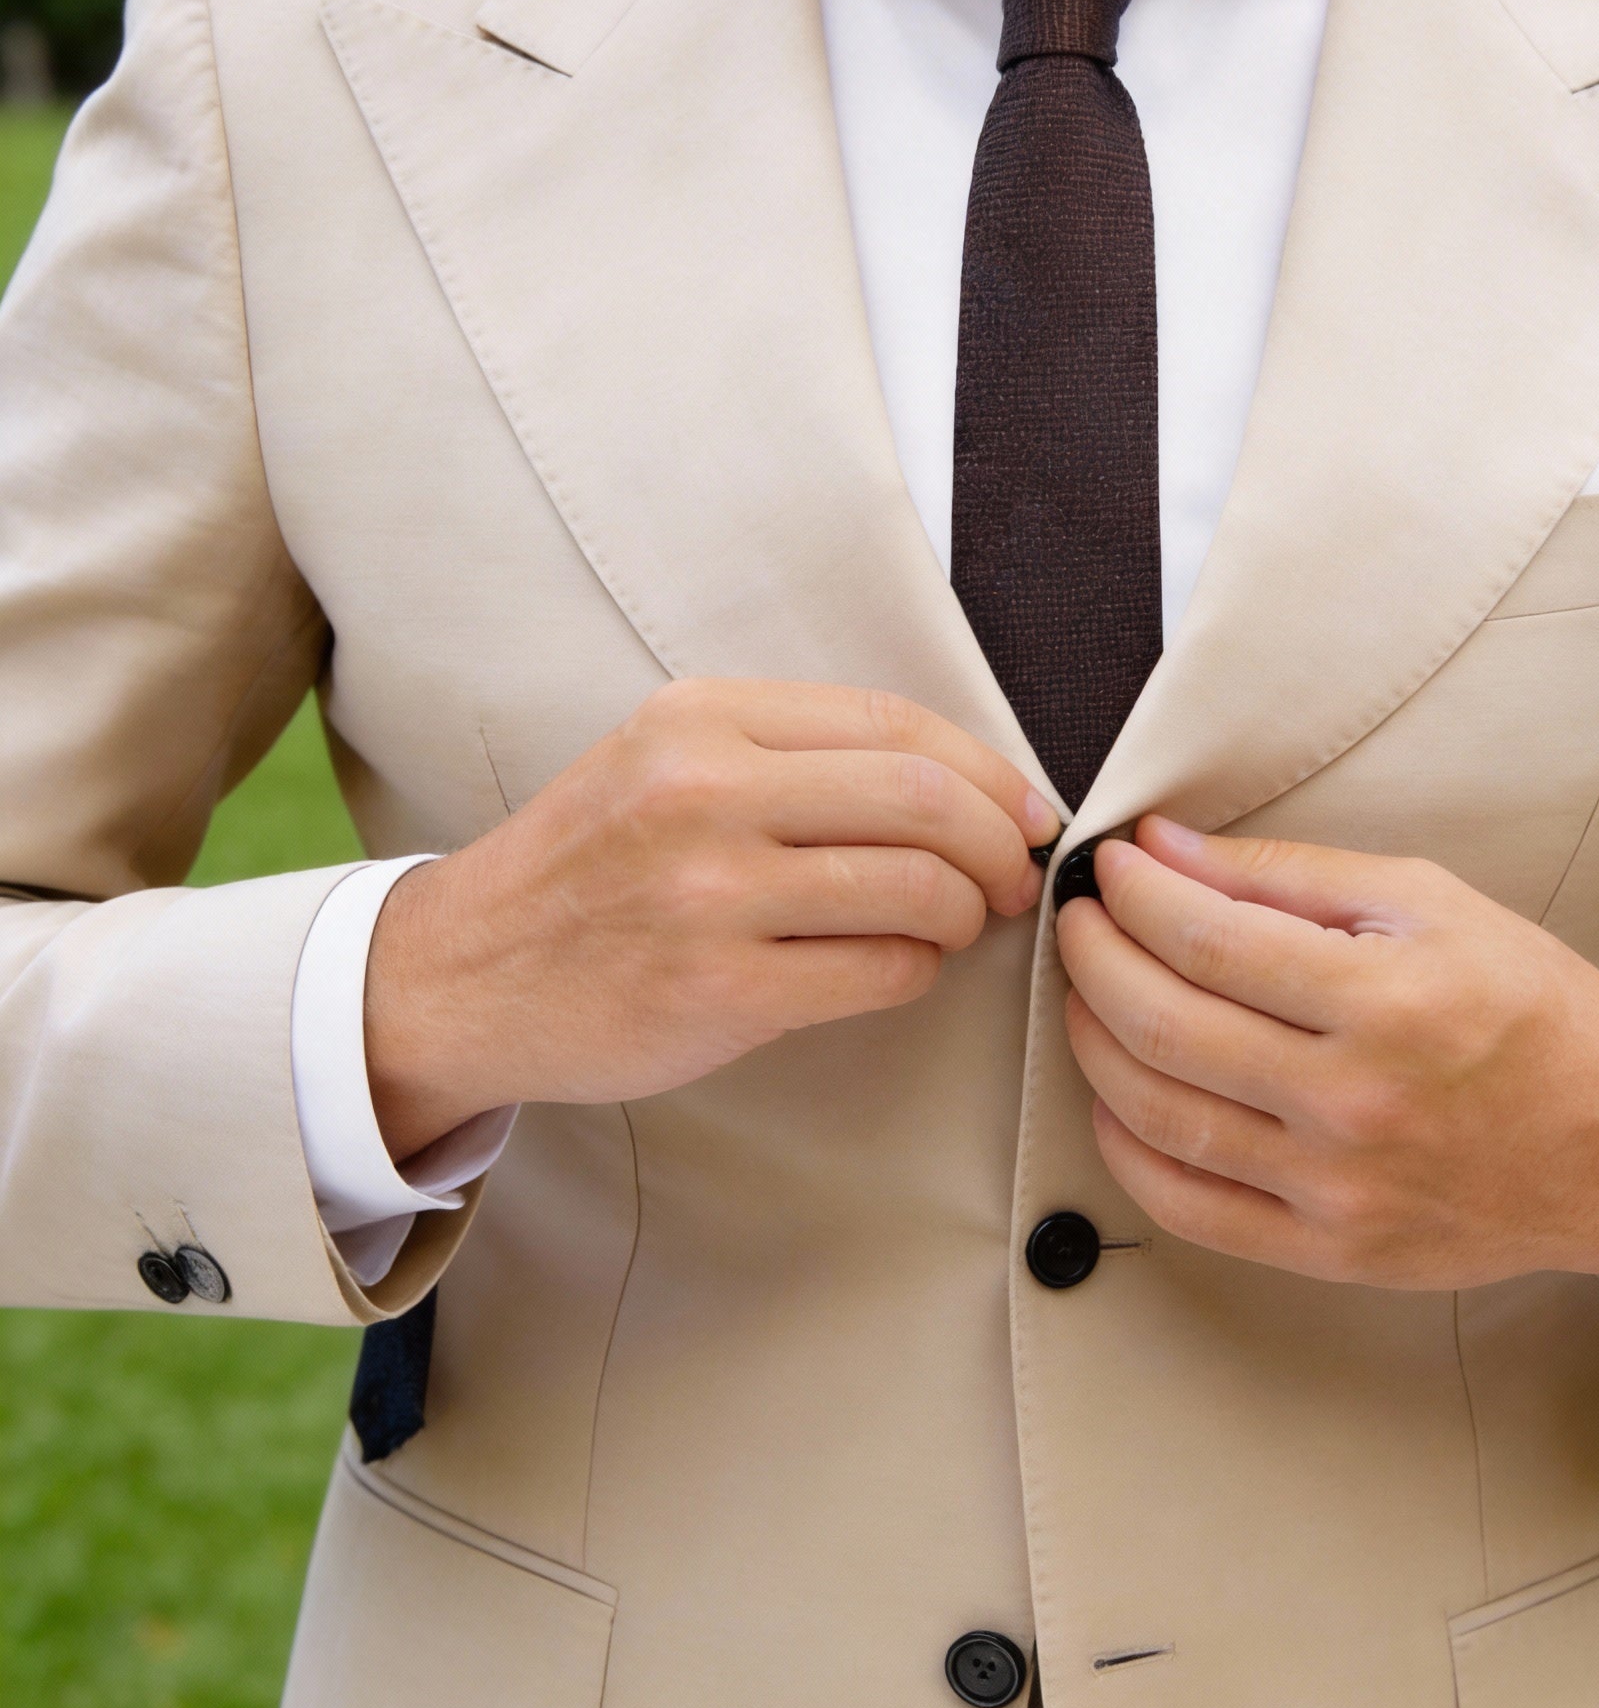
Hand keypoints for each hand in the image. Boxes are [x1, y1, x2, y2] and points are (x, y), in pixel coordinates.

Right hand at [365, 679, 1056, 1161]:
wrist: (462, 973)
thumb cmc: (589, 867)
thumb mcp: (664, 759)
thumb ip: (792, 754)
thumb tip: (965, 783)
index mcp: (702, 717)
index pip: (895, 723)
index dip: (989, 770)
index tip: (1027, 808)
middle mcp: (706, 791)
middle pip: (924, 797)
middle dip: (999, 843)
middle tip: (1011, 877)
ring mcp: (710, 893)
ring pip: (916, 887)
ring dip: (964, 912)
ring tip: (956, 923)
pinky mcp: (719, 990)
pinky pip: (880, 972)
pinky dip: (916, 970)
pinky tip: (897, 966)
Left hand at [1056, 818, 1598, 1288]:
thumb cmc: (1529, 1006)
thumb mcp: (1429, 903)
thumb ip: (1286, 876)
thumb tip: (1163, 849)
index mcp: (1385, 999)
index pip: (1207, 940)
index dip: (1133, 896)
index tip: (1108, 867)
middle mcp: (1355, 1101)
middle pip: (1167, 1025)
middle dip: (1093, 959)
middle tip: (1078, 922)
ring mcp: (1338, 1188)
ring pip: (1161, 1117)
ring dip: (1093, 1045)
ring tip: (1083, 996)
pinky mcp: (1332, 1251)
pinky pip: (1192, 1210)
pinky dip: (1128, 1150)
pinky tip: (1114, 1098)